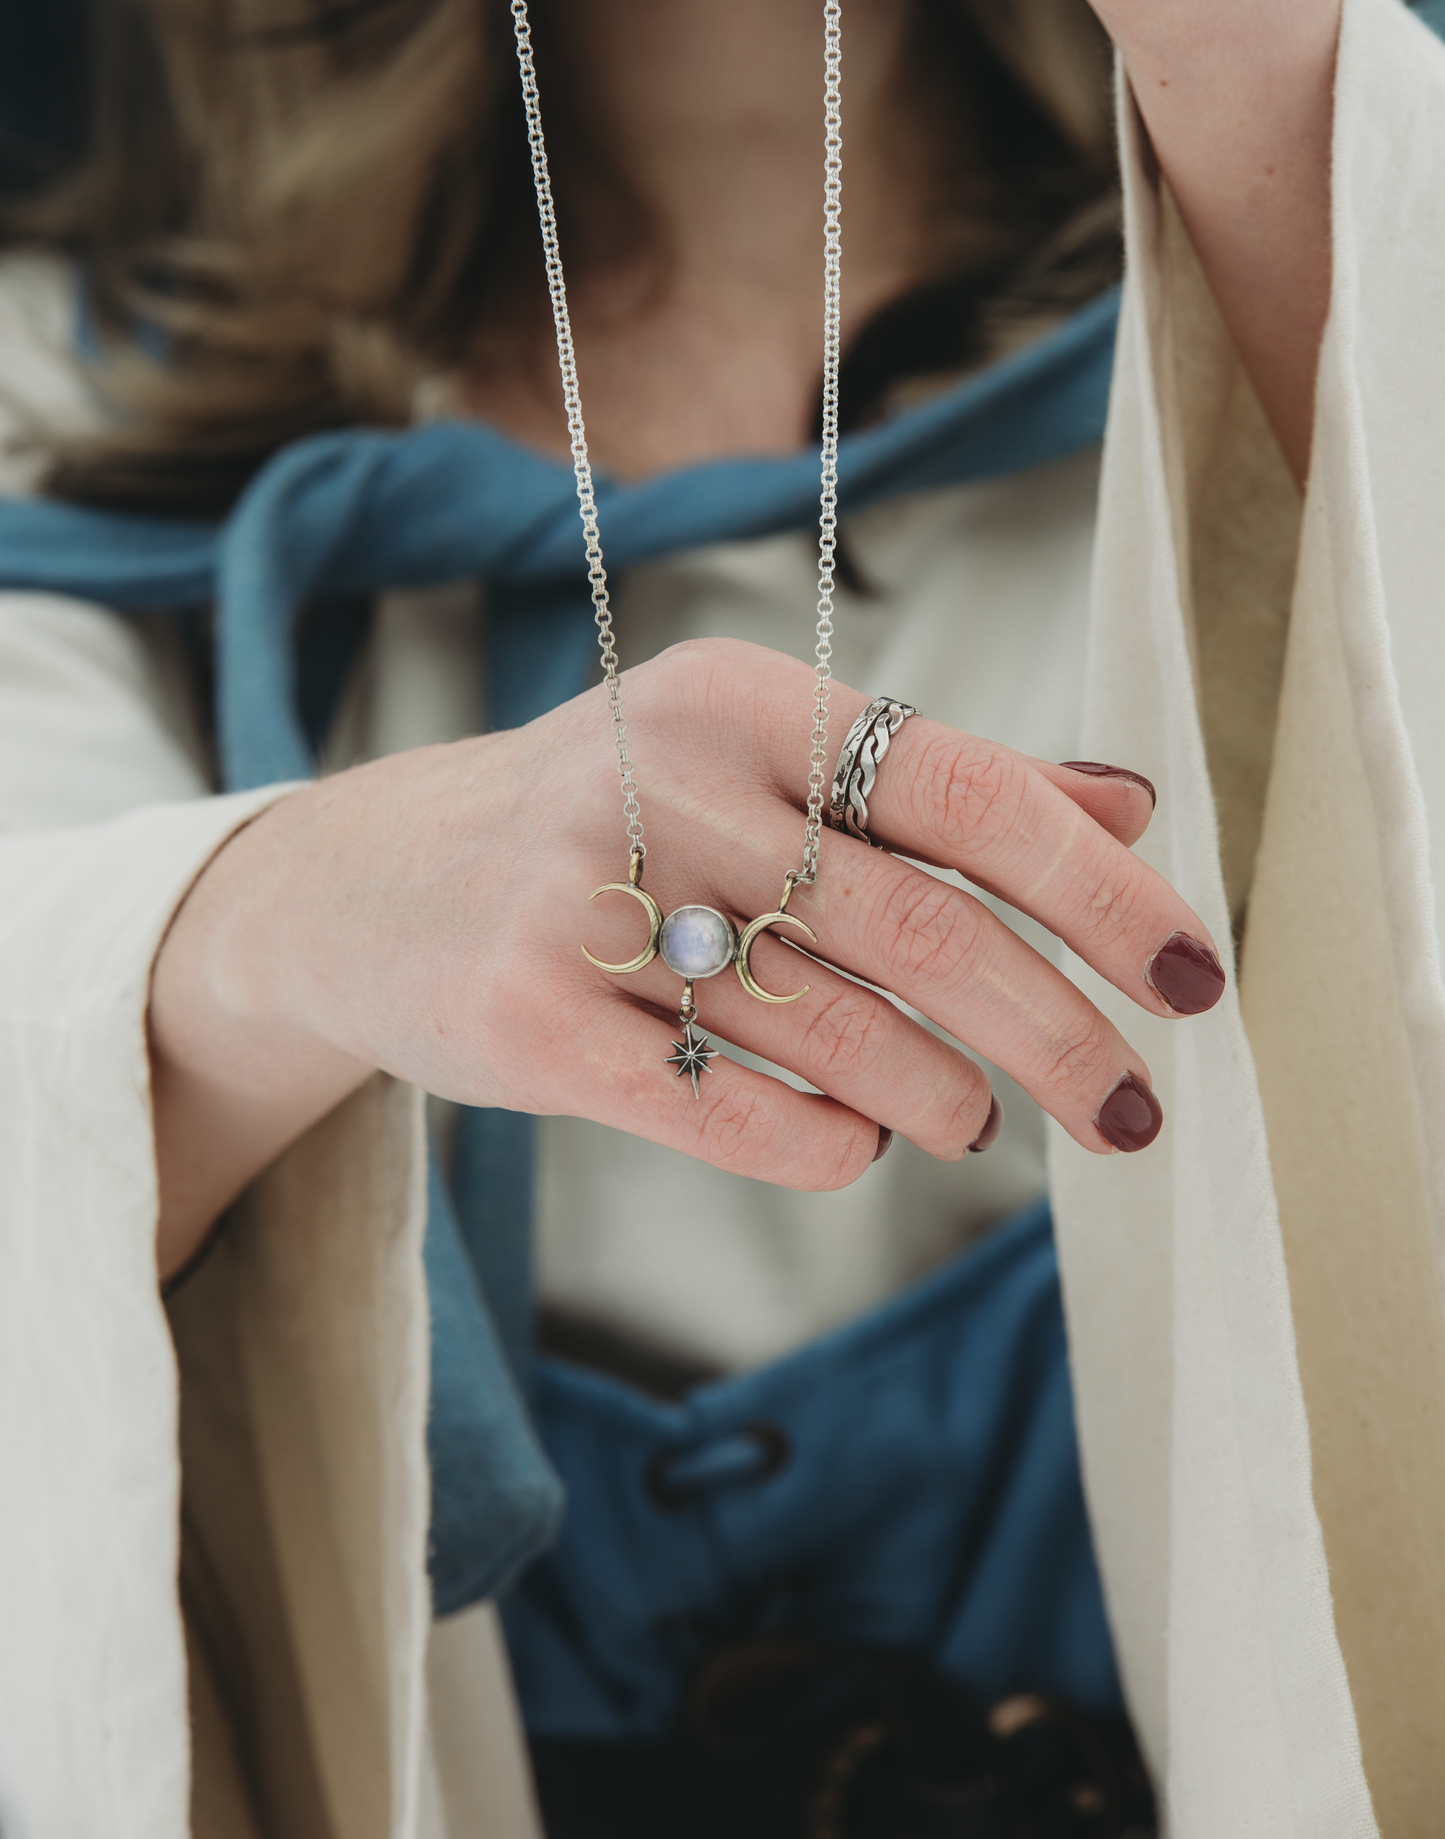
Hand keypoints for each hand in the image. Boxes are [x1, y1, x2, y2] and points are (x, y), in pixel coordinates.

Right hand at [151, 638, 1223, 1273]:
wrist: (376, 884)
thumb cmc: (616, 821)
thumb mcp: (763, 762)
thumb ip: (942, 781)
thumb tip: (1129, 807)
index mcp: (744, 697)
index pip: (968, 792)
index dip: (1100, 892)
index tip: (1190, 978)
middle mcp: (662, 779)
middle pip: (918, 928)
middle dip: (1052, 1033)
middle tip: (1126, 1108)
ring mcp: (583, 901)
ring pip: (832, 1030)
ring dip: (940, 1093)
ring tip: (972, 1117)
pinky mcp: (526, 1021)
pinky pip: (726, 1110)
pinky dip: (824, 1142)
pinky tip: (856, 1138)